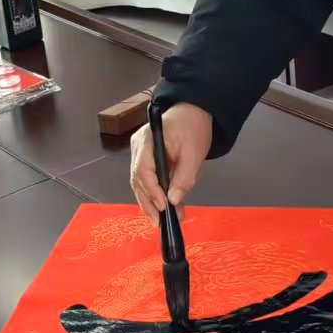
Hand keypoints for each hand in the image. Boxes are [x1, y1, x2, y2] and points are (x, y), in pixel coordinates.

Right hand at [129, 103, 212, 218]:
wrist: (193, 111)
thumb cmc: (193, 126)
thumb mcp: (194, 153)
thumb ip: (184, 178)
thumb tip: (174, 200)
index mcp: (148, 139)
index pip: (143, 170)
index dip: (152, 191)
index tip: (164, 207)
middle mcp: (138, 147)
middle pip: (137, 180)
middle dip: (148, 203)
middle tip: (159, 222)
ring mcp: (139, 152)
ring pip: (140, 182)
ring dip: (150, 202)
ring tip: (162, 220)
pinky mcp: (145, 158)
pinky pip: (146, 179)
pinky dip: (154, 194)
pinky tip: (164, 207)